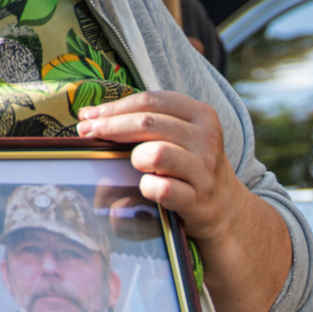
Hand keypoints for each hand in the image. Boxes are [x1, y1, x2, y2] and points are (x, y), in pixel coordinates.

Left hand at [76, 91, 244, 244]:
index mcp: (201, 115)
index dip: (114, 107)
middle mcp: (206, 138)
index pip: (150, 101)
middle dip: (109, 127)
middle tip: (86, 133)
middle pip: (147, 123)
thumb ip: (150, 121)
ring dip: (136, 158)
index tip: (88, 116)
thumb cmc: (192, 168)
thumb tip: (92, 115)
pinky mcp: (198, 199)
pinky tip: (147, 188)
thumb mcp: (183, 136)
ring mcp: (204, 169)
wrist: (226, 210)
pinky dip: (147, 187)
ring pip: (155, 153)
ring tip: (136, 165)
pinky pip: (161, 188)